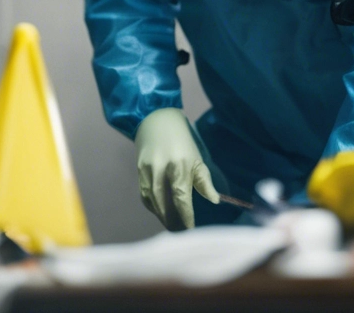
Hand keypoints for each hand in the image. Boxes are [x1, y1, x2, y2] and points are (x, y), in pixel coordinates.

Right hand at [134, 108, 219, 229]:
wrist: (156, 120)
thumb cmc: (182, 142)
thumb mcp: (197, 159)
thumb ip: (204, 181)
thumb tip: (215, 201)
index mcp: (179, 165)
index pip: (181, 197)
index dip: (185, 215)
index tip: (191, 229)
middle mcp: (161, 168)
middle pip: (163, 202)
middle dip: (172, 220)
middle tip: (181, 233)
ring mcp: (147, 169)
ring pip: (151, 200)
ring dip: (161, 216)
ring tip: (172, 226)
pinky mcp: (138, 170)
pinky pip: (144, 194)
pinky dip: (152, 206)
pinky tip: (161, 212)